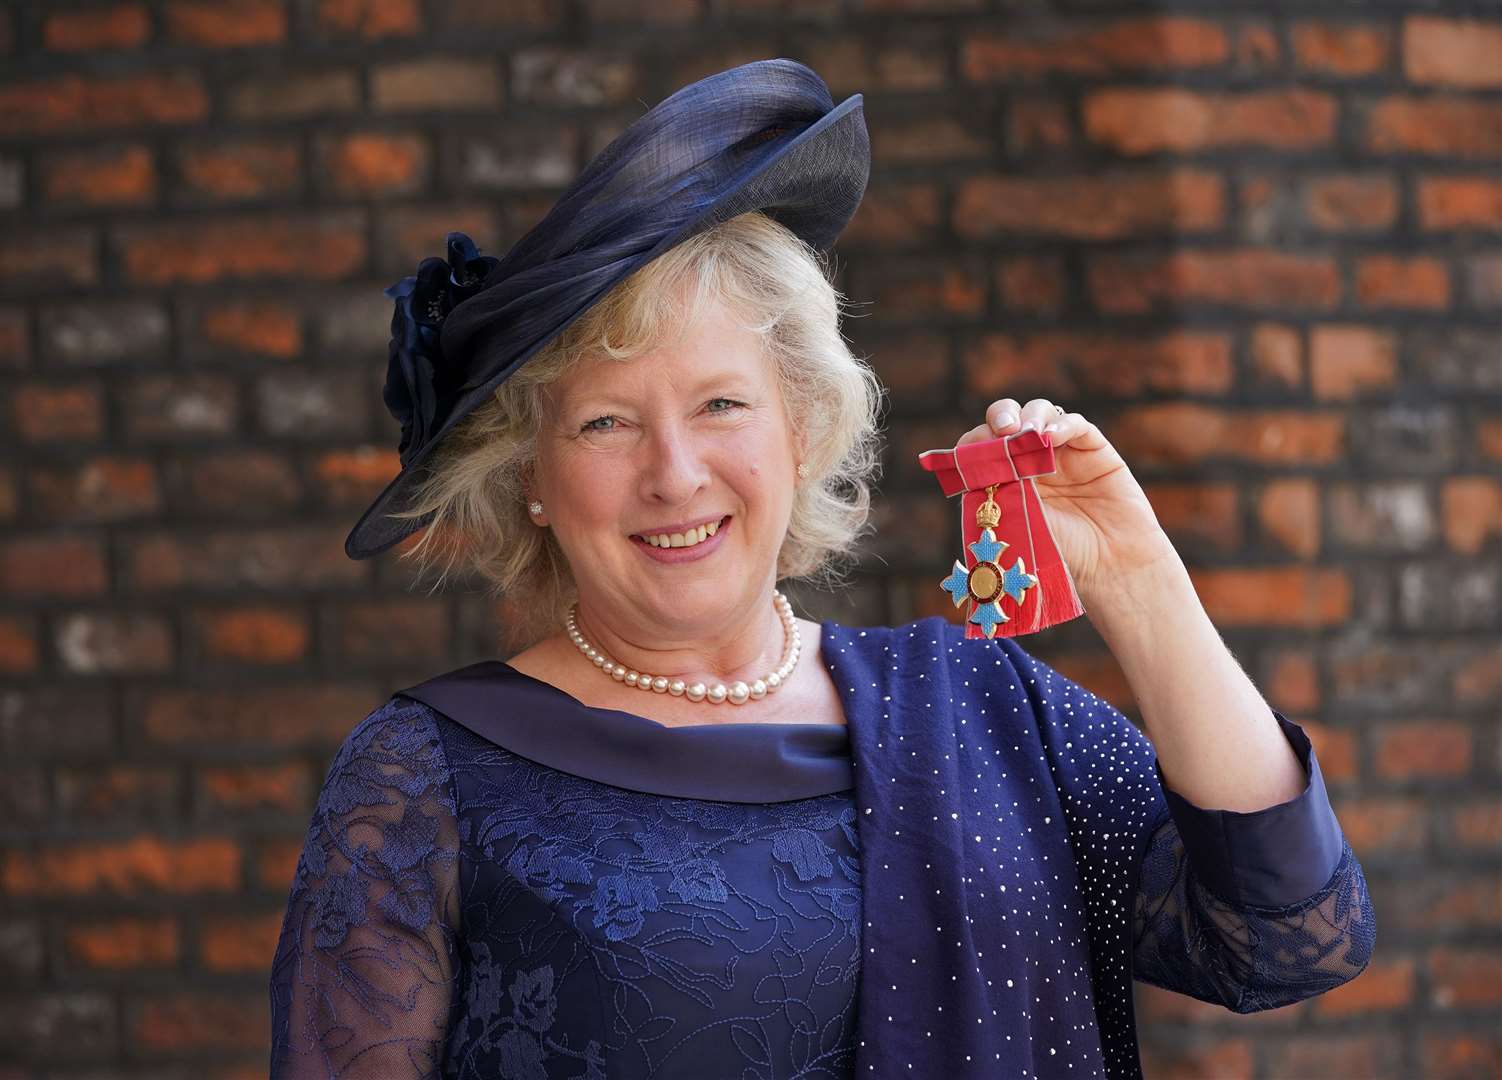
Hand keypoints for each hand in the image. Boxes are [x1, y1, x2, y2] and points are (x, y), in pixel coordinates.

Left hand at [954, 398, 1180, 602]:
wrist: (1108, 568)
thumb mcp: (1015, 523)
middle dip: (1000, 417)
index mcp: (1005, 477)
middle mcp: (1030, 459)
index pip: (982, 444)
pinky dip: (1062, 425)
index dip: (975, 442)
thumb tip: (973, 462)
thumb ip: (996, 492)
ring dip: (1029, 418)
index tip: (972, 452)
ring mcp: (1062, 452)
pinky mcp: (1094, 449)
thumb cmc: (1059, 554)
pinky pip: (1076, 424)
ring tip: (1027, 434)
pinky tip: (1052, 437)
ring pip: (1040, 413)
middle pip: (1008, 419)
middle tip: (1003, 431)